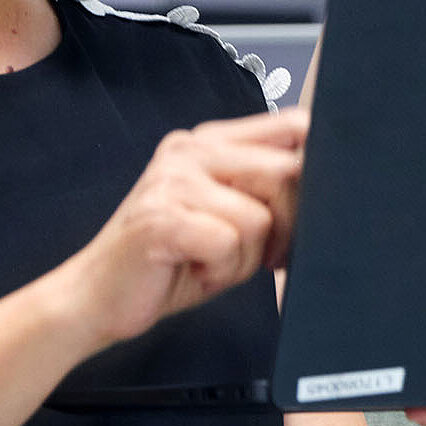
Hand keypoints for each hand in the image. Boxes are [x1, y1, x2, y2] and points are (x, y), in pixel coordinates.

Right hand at [45, 109, 305, 348]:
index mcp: (209, 142)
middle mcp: (190, 150)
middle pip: (286, 171)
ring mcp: (173, 180)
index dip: (316, 167)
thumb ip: (267, 192)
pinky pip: (230, 243)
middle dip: (285, 225)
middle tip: (257, 253)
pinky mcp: (162, 217)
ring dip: (246, 256)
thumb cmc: (170, 262)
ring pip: (261, 216)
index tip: (306, 211)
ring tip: (210, 260)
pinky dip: (222, 270)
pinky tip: (193, 269)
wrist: (95, 298)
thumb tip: (330, 186)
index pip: (291, 126)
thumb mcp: (228, 218)